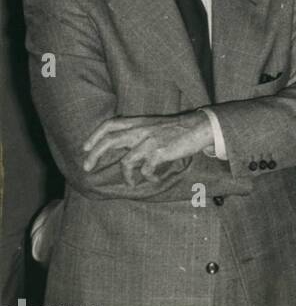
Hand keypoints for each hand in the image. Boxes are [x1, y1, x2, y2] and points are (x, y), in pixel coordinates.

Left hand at [82, 111, 213, 184]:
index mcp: (138, 122)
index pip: (110, 124)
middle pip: (109, 140)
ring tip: (130, 182)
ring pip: (126, 161)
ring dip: (126, 175)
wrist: (200, 127)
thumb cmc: (178, 129)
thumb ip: (140, 132)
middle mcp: (140, 130)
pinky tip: (154, 178)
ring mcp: (149, 141)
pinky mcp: (160, 152)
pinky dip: (148, 177)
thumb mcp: (155, 125)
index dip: (94, 136)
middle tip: (87, 167)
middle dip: (94, 154)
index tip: (85, 148)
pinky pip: (146, 170)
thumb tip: (126, 147)